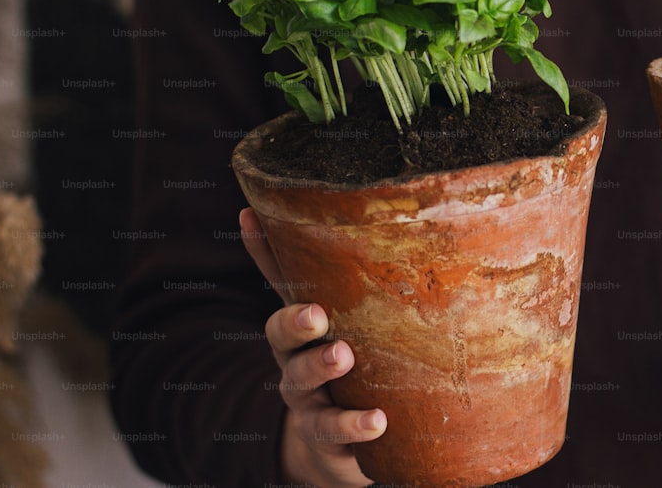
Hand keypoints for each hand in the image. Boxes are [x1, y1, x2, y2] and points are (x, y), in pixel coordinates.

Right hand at [241, 208, 385, 486]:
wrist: (346, 444)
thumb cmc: (363, 371)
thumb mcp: (365, 327)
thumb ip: (375, 292)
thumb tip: (411, 225)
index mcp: (306, 325)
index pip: (281, 281)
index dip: (261, 249)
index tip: (249, 216)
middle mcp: (296, 357)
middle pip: (280, 334)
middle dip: (294, 320)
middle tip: (316, 313)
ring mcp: (307, 398)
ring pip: (299, 381)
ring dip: (317, 367)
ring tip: (342, 357)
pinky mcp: (325, 436)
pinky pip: (332, 431)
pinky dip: (353, 426)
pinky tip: (377, 421)